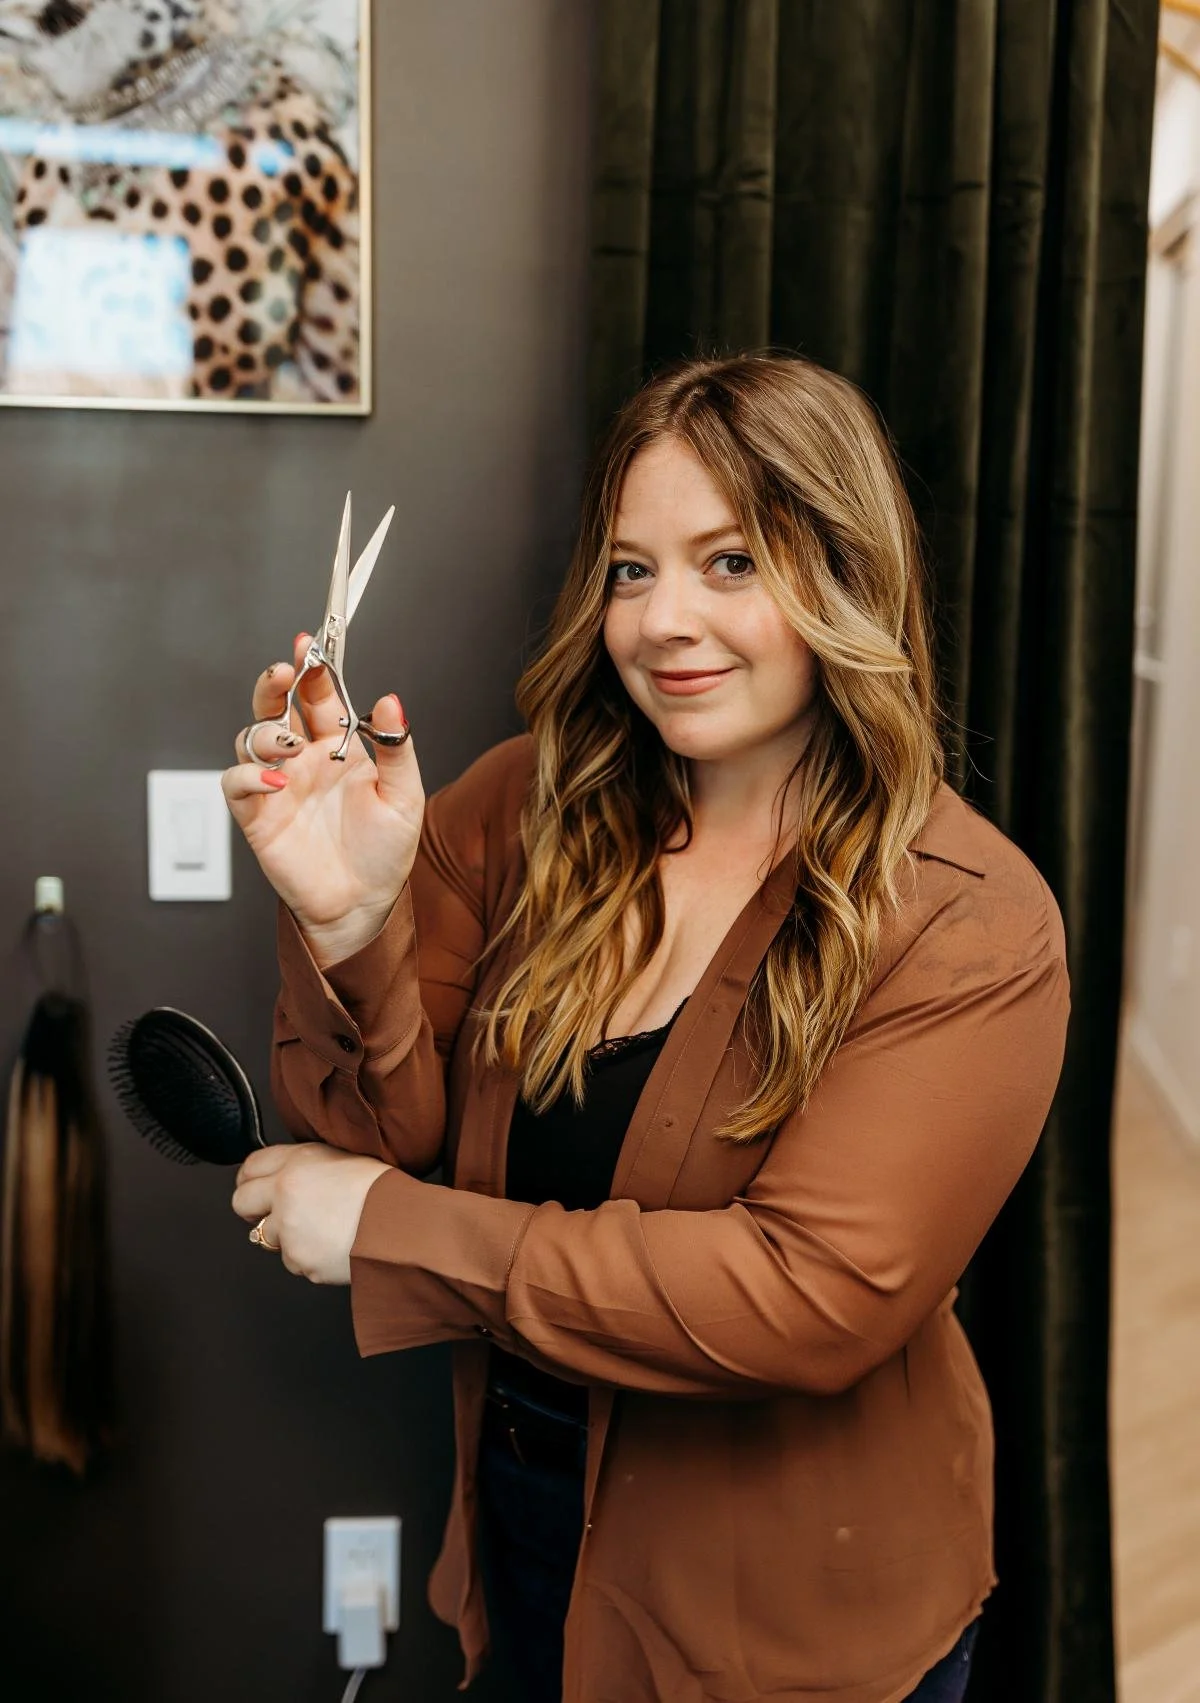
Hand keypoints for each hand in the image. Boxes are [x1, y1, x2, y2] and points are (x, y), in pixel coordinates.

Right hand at [221, 634, 424, 961]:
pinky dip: (248, 777)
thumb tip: (391, 702)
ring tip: (289, 744)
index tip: (311, 646)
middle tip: (285, 672)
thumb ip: (395, 748)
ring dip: (265, 731)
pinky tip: (274, 781)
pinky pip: (236, 784)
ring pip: (251, 738)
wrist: (365, 904)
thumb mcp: (404, 796)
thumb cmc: (384, 852)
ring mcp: (277, 785)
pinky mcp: (256, 815)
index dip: (312, 668)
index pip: (318, 696)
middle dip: (275, 684)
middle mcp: (303, 759)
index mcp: (338, 747)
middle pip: (275, 706)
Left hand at [231, 1143, 389, 1283]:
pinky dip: (308, 1257)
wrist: (403, 1226)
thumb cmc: (381, 1191)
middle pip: (241, 1202)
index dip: (249, 1178)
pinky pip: (293, 1261)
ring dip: (287, 1237)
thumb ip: (304, 1165)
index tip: (254, 1187)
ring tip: (323, 1231)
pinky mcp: (299, 1260)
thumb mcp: (340, 1159)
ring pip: (267, 1237)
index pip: (250, 1166)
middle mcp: (285, 1193)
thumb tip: (282, 1176)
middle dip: (253, 1210)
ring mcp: (288, 1230)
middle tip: (274, 1214)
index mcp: (297, 1162)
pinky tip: (333, 1246)